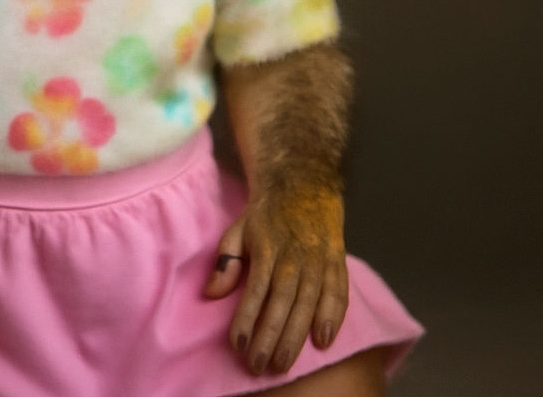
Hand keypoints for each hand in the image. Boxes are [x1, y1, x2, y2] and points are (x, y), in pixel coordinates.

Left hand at [203, 188, 348, 375]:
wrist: (303, 184)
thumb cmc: (265, 214)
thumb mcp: (238, 228)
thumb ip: (225, 260)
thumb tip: (212, 293)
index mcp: (266, 247)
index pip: (256, 289)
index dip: (247, 318)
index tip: (238, 344)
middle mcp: (294, 255)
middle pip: (283, 302)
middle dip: (270, 336)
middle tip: (260, 365)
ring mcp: (318, 259)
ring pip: (309, 303)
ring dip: (297, 335)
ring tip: (284, 363)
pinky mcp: (336, 261)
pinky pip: (338, 292)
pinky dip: (333, 317)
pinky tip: (324, 341)